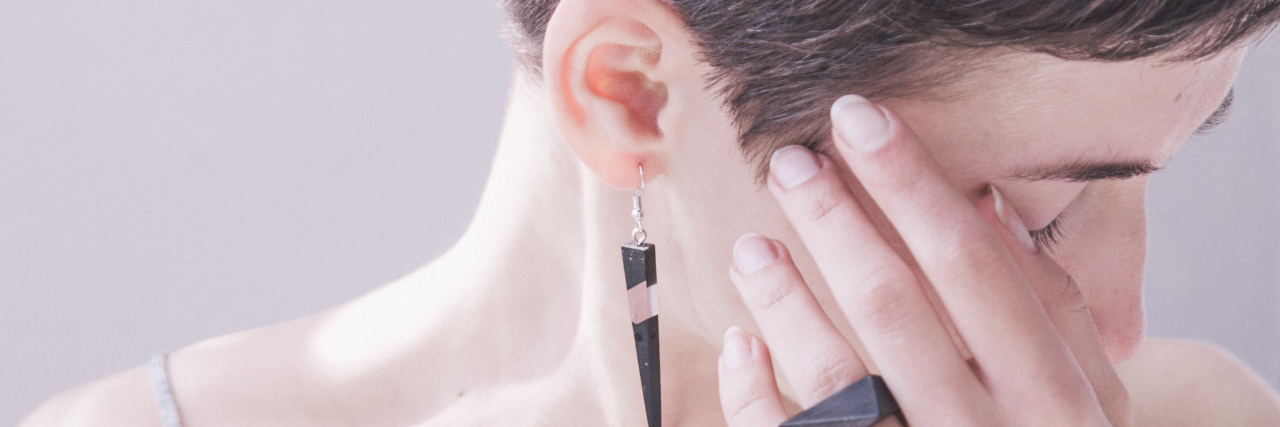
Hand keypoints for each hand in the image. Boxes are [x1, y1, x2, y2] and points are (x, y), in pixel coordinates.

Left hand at [717, 95, 1131, 425]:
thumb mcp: (1090, 404)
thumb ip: (1053, 315)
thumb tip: (986, 210)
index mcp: (1052, 397)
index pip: (972, 267)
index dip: (913, 185)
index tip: (860, 122)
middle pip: (894, 303)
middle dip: (837, 220)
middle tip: (790, 161)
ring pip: (833, 375)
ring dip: (786, 298)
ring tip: (754, 245)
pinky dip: (759, 395)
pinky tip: (746, 345)